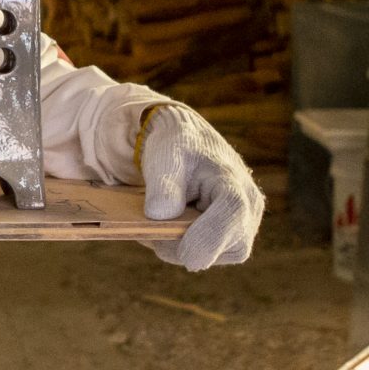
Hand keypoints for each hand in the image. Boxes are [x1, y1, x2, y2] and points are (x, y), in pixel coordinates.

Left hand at [140, 105, 264, 270]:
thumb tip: (159, 216)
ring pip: (213, 257)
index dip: (209, 239)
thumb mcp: (165, 156)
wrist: (186, 144)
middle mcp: (249, 209)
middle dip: (186, 246)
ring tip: (158, 222)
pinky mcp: (232, 237)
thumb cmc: (177, 147)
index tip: (187, 258)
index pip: (232, 215)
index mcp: (234, 184)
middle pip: (226, 246)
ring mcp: (244, 226)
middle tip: (152, 230)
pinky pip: (207, 255)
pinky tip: (166, 227)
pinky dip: (182, 246)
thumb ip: (163, 185)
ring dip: (181, 247)